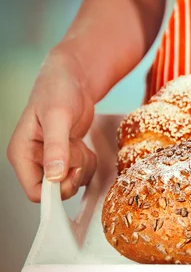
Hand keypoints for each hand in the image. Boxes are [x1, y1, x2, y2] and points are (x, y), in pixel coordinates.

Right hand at [7, 50, 96, 201]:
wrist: (73, 79)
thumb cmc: (59, 91)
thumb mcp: (58, 117)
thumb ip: (56, 147)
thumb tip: (54, 176)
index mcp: (22, 154)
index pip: (35, 192)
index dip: (57, 189)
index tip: (73, 170)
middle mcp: (33, 161)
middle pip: (56, 191)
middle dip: (73, 174)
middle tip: (78, 151)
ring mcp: (49, 160)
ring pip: (70, 183)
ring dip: (82, 166)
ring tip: (78, 143)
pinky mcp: (65, 158)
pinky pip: (80, 174)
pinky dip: (88, 163)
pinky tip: (83, 145)